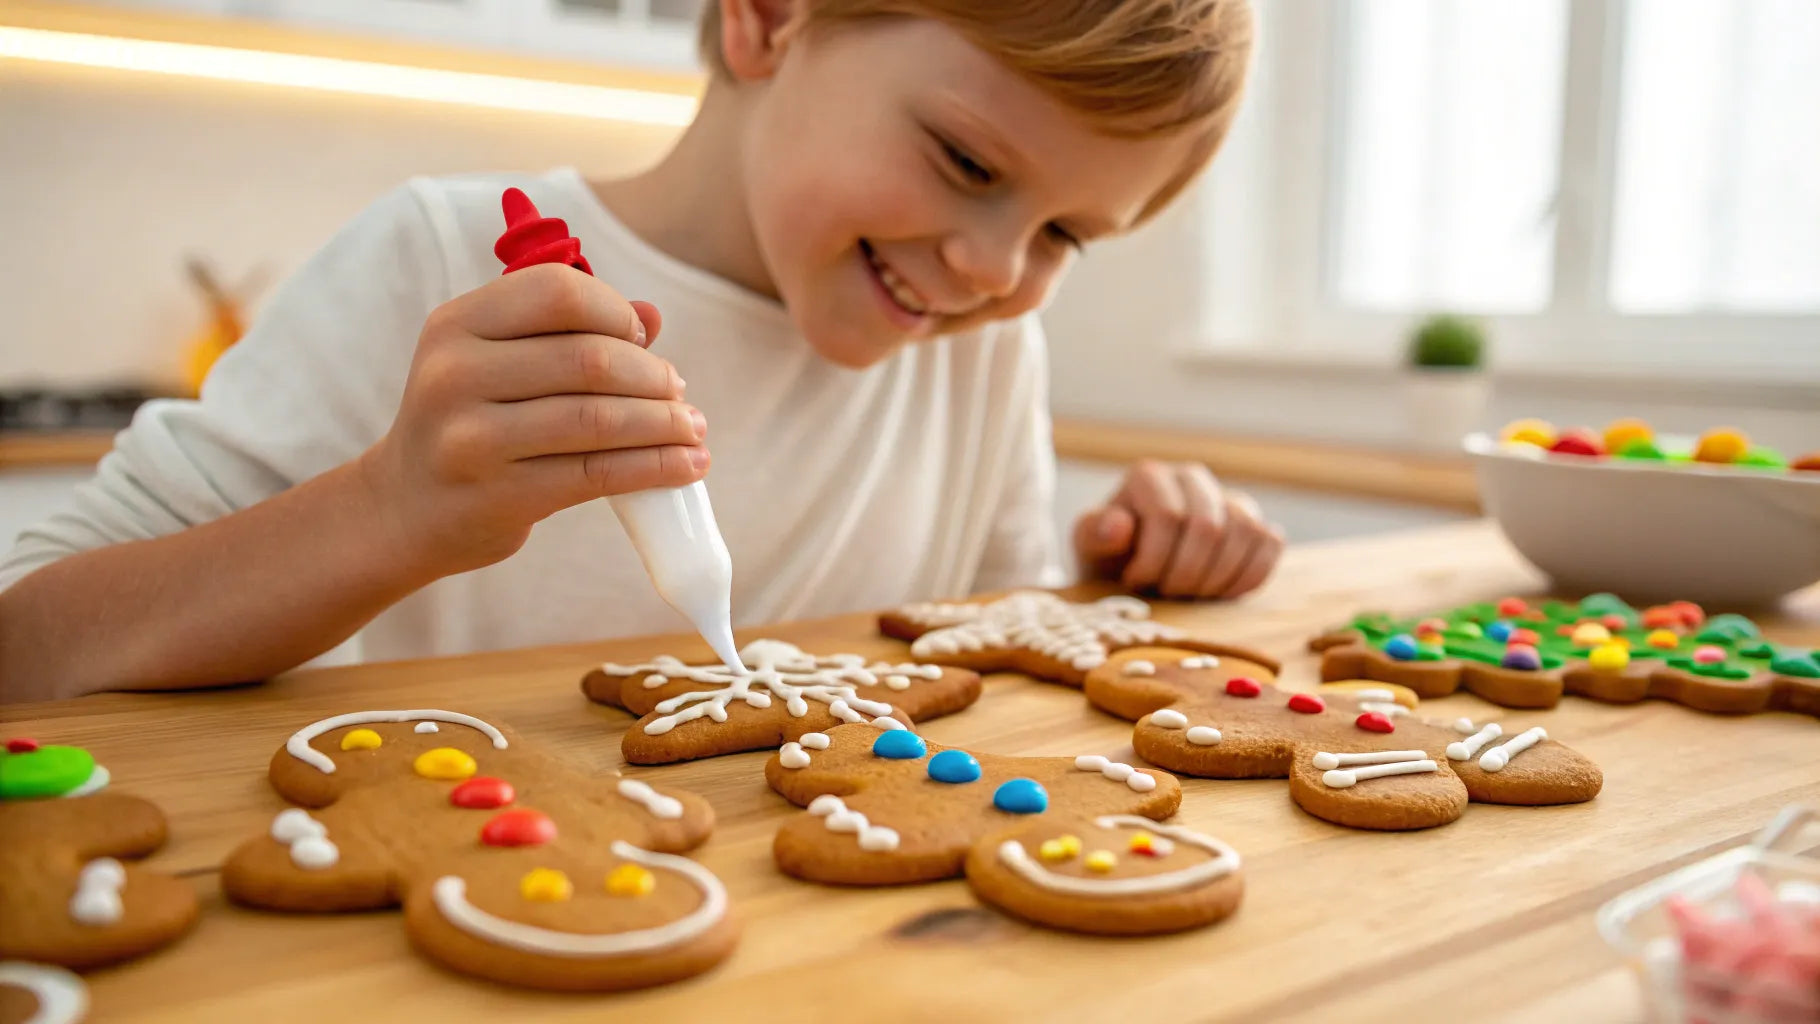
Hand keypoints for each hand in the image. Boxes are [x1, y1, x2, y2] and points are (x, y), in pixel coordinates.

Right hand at [361, 263, 706, 576]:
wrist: (406, 508)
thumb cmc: (471, 422)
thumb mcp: (496, 363)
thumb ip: (568, 333)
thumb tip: (654, 314)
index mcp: (457, 324)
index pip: (558, 292)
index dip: (616, 312)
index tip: (644, 340)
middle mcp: (456, 374)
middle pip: (589, 359)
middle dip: (653, 375)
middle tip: (680, 392)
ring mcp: (473, 438)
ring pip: (599, 418)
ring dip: (665, 423)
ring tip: (693, 429)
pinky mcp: (500, 495)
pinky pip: (598, 473)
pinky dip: (656, 466)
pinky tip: (689, 465)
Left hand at [1072, 460, 1282, 599]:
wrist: (1135, 572)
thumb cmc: (1109, 557)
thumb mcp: (1089, 547)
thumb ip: (1095, 534)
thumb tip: (1119, 524)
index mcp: (1149, 476)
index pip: (1168, 516)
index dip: (1155, 559)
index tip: (1135, 581)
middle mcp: (1192, 477)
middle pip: (1210, 526)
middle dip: (1186, 573)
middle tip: (1165, 594)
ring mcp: (1228, 498)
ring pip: (1246, 532)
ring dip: (1218, 578)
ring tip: (1189, 596)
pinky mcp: (1255, 524)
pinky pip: (1270, 544)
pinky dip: (1249, 576)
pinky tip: (1220, 593)